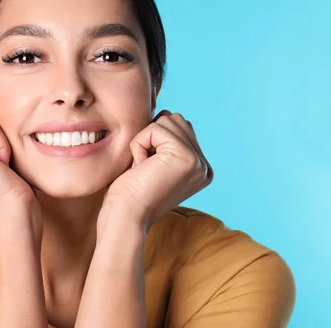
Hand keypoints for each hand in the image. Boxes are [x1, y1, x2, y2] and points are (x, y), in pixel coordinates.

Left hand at [103, 110, 213, 229]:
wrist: (125, 216)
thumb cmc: (129, 192)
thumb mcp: (153, 162)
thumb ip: (166, 141)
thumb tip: (166, 114)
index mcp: (200, 169)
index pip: (179, 128)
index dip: (154, 141)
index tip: (149, 171)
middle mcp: (204, 166)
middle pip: (175, 120)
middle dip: (151, 137)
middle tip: (145, 168)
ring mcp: (198, 161)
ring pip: (166, 120)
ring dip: (145, 140)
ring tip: (143, 167)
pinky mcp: (186, 156)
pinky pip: (154, 128)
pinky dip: (139, 144)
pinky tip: (140, 167)